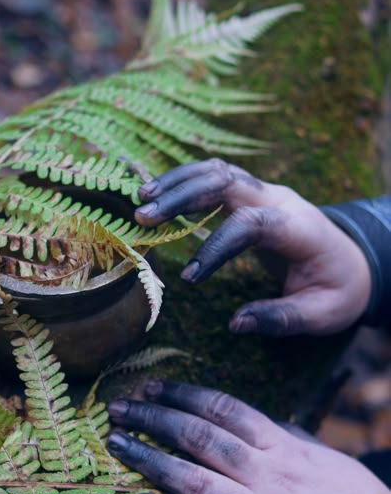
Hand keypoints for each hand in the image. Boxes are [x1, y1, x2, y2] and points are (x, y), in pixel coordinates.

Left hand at [108, 380, 390, 493]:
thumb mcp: (323, 456)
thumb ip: (285, 437)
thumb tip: (255, 421)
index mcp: (282, 446)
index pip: (223, 408)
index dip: (182, 395)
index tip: (152, 386)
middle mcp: (266, 473)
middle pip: (200, 436)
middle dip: (154, 418)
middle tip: (119, 407)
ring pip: (194, 478)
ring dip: (150, 458)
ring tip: (118, 444)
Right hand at [135, 159, 371, 335]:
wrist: (353, 260)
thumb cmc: (337, 290)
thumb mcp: (322, 314)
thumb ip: (281, 318)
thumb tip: (237, 323)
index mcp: (299, 228)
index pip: (250, 223)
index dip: (217, 247)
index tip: (191, 279)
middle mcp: (279, 200)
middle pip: (227, 180)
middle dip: (183, 195)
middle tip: (143, 217)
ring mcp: (264, 192)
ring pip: (217, 170)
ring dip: (178, 181)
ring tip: (141, 199)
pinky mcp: (251, 195)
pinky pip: (215, 176)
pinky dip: (185, 181)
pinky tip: (157, 194)